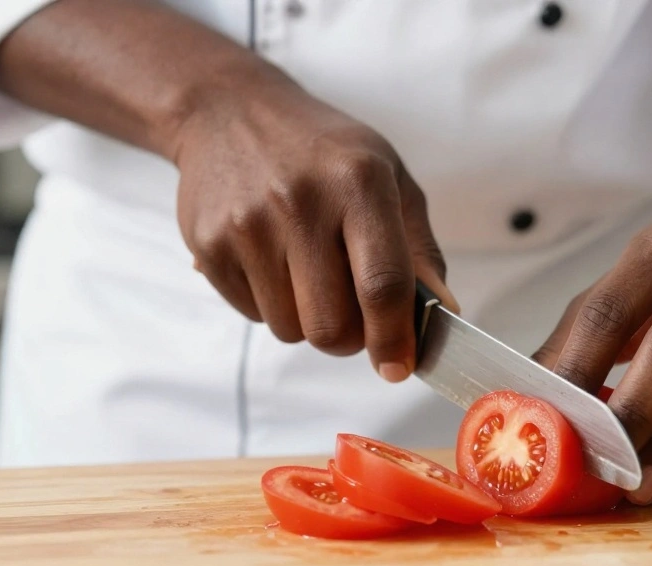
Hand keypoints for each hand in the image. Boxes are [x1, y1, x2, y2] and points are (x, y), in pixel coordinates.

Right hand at [174, 80, 455, 381]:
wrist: (229, 112)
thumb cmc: (323, 151)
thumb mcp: (388, 177)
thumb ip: (419, 248)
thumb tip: (444, 315)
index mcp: (358, 182)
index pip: (382, 284)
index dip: (394, 338)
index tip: (398, 367)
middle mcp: (299, 202)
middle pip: (331, 325)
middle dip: (350, 339)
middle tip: (353, 318)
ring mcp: (247, 225)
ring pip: (291, 330)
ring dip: (308, 320)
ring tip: (307, 272)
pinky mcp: (207, 246)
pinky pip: (253, 316)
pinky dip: (271, 305)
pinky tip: (272, 261)